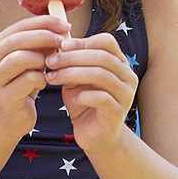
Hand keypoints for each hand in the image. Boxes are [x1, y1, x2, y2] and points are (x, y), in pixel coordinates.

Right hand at [0, 15, 68, 141]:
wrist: (3, 122)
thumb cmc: (19, 88)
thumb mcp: (27, 63)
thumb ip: (37, 46)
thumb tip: (60, 27)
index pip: (19, 26)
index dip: (44, 22)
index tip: (65, 25)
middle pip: (17, 39)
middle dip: (44, 37)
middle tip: (63, 42)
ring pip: (20, 58)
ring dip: (41, 59)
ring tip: (49, 67)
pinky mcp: (3, 97)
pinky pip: (28, 79)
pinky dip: (41, 78)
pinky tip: (43, 83)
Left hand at [45, 32, 138, 153]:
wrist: (94, 136)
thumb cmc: (83, 103)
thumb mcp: (75, 80)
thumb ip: (71, 64)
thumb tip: (58, 45)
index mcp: (119, 64)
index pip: (106, 42)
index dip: (82, 42)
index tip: (60, 47)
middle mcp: (127, 76)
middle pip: (102, 57)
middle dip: (72, 57)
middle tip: (50, 62)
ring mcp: (125, 95)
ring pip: (101, 75)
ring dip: (72, 74)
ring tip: (52, 78)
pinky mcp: (118, 113)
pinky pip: (102, 98)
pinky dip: (84, 95)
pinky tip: (72, 98)